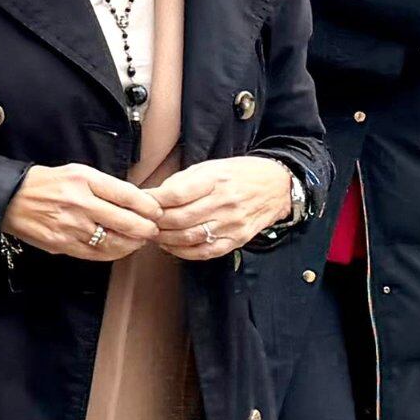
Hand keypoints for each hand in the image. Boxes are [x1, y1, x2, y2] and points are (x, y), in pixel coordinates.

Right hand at [0, 162, 170, 262]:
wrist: (10, 198)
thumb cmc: (47, 183)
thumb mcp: (77, 172)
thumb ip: (105, 186)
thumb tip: (136, 201)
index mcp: (85, 180)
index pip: (127, 195)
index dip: (148, 206)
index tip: (156, 211)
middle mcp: (79, 203)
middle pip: (126, 221)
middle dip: (146, 229)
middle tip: (153, 230)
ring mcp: (71, 227)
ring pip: (114, 242)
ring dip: (132, 244)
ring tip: (138, 241)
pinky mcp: (63, 244)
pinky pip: (96, 254)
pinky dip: (113, 253)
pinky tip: (119, 249)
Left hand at [150, 156, 296, 260]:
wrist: (277, 186)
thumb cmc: (239, 174)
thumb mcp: (210, 166)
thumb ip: (182, 181)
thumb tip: (153, 195)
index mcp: (216, 180)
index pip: (176, 194)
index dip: (153, 201)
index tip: (141, 202)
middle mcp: (225, 203)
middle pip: (179, 219)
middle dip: (155, 222)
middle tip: (143, 222)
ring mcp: (232, 224)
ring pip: (189, 238)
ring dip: (165, 239)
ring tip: (154, 234)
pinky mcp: (238, 239)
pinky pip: (206, 252)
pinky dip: (184, 253)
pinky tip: (172, 247)